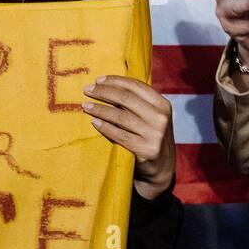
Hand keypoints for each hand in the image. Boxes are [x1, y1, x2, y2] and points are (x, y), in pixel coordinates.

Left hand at [83, 75, 175, 199]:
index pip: (136, 86)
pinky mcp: (145, 150)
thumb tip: (108, 84)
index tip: (98, 80)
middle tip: (87, 90)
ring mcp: (154, 134)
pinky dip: (104, 127)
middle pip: (126, 98)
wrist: (161, 168)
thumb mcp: (152, 116)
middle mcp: (160, 118)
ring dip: (100, 109)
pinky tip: (94, 122)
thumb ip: (138, 102)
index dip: (115, 81)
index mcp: (163, 105)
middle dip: (103, 92)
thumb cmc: (151, 136)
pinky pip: (119, 135)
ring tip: (85, 106)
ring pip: (120, 116)